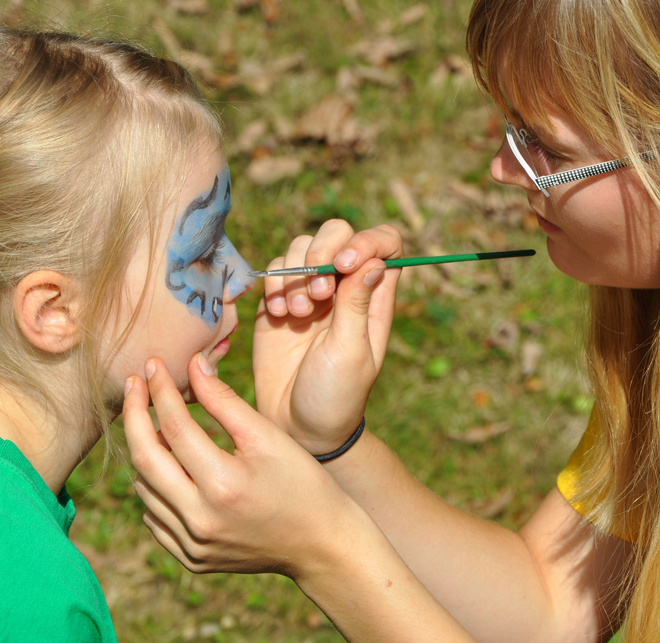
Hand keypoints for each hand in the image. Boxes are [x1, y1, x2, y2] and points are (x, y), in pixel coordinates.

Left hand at [123, 354, 358, 576]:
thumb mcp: (269, 437)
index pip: (175, 427)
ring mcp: (192, 545)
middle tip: (134, 385)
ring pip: (145, 490)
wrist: (321, 544)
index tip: (153, 365)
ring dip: (144, 451)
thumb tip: (192, 367)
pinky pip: (155, 519)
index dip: (161, 390)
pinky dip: (154, 488)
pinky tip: (169, 468)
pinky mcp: (192, 558)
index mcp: (223, 484)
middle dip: (134, 415)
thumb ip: (226, 402)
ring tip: (154, 423)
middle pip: (145, 459)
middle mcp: (200, 519)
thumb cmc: (303, 483)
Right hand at [253, 220, 402, 453]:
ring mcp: (312, 291)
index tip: (344, 263)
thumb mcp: (351, 351)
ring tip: (296, 313)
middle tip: (318, 294)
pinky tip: (278, 313)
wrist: (296, 425)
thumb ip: (357, 304)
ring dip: (296, 272)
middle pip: (339, 235)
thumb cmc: (336, 395)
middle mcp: (345, 288)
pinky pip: (276, 269)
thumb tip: (375, 261)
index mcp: (374, 298)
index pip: (385, 244)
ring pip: (303, 247)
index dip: (367, 240)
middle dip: (322, 252)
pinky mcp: (281, 300)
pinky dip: (274, 283)